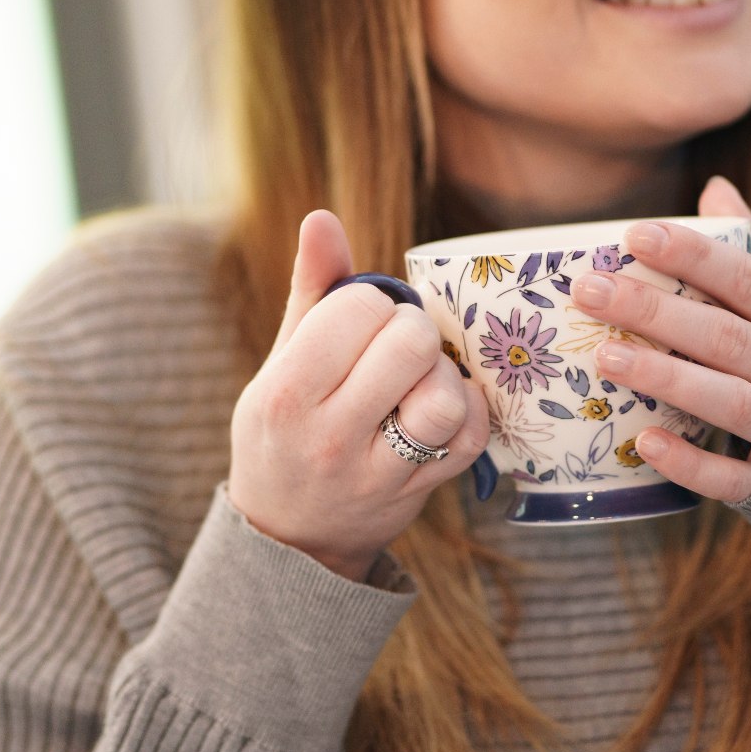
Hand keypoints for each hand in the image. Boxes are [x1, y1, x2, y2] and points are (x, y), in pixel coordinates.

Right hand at [228, 210, 490, 580]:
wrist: (287, 534)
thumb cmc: (283, 428)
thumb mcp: (280, 360)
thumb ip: (311, 289)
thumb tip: (322, 217)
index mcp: (284, 392)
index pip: (358, 309)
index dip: (373, 303)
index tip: (362, 321)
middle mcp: (327, 435)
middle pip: (410, 344)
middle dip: (412, 329)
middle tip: (397, 344)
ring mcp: (375, 473)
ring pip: (444, 400)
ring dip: (441, 377)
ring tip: (419, 380)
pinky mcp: (416, 495)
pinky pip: (469, 439)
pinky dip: (469, 412)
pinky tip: (443, 406)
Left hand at [569, 176, 750, 503]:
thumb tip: (714, 188)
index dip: (695, 257)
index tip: (634, 235)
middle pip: (731, 339)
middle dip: (658, 313)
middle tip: (590, 291)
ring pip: (731, 404)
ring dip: (666, 379)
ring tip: (604, 356)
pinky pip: (733, 478)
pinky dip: (689, 463)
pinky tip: (643, 442)